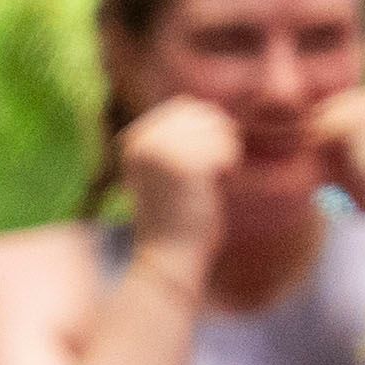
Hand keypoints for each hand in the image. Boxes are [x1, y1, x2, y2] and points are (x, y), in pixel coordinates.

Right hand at [113, 98, 240, 276]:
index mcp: (133, 138)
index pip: (183, 106)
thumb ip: (178, 138)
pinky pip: (225, 149)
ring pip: (217, 129)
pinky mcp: (186, 165)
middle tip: (215, 172)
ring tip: (215, 181)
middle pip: (202, 113)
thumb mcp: (165, 170)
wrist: (168, 257)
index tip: (201, 163)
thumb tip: (211, 111)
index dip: (204, 129)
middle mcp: (143, 139)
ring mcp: (163, 150)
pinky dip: (230, 167)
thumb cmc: (174, 216)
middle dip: (217, 138)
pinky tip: (221, 186)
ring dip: (226, 153)